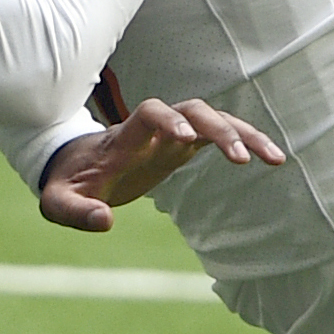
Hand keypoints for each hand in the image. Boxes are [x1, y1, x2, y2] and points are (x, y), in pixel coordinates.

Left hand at [39, 97, 281, 231]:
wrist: (73, 163)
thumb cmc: (67, 182)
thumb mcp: (59, 202)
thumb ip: (75, 212)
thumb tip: (104, 222)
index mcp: (124, 137)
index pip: (150, 113)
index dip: (168, 120)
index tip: (185, 140)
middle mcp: (154, 127)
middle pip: (193, 110)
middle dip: (218, 128)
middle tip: (241, 159)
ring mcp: (172, 132)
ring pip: (214, 118)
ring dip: (244, 133)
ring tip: (275, 158)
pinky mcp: (185, 143)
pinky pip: (220, 135)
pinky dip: (247, 141)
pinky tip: (274, 159)